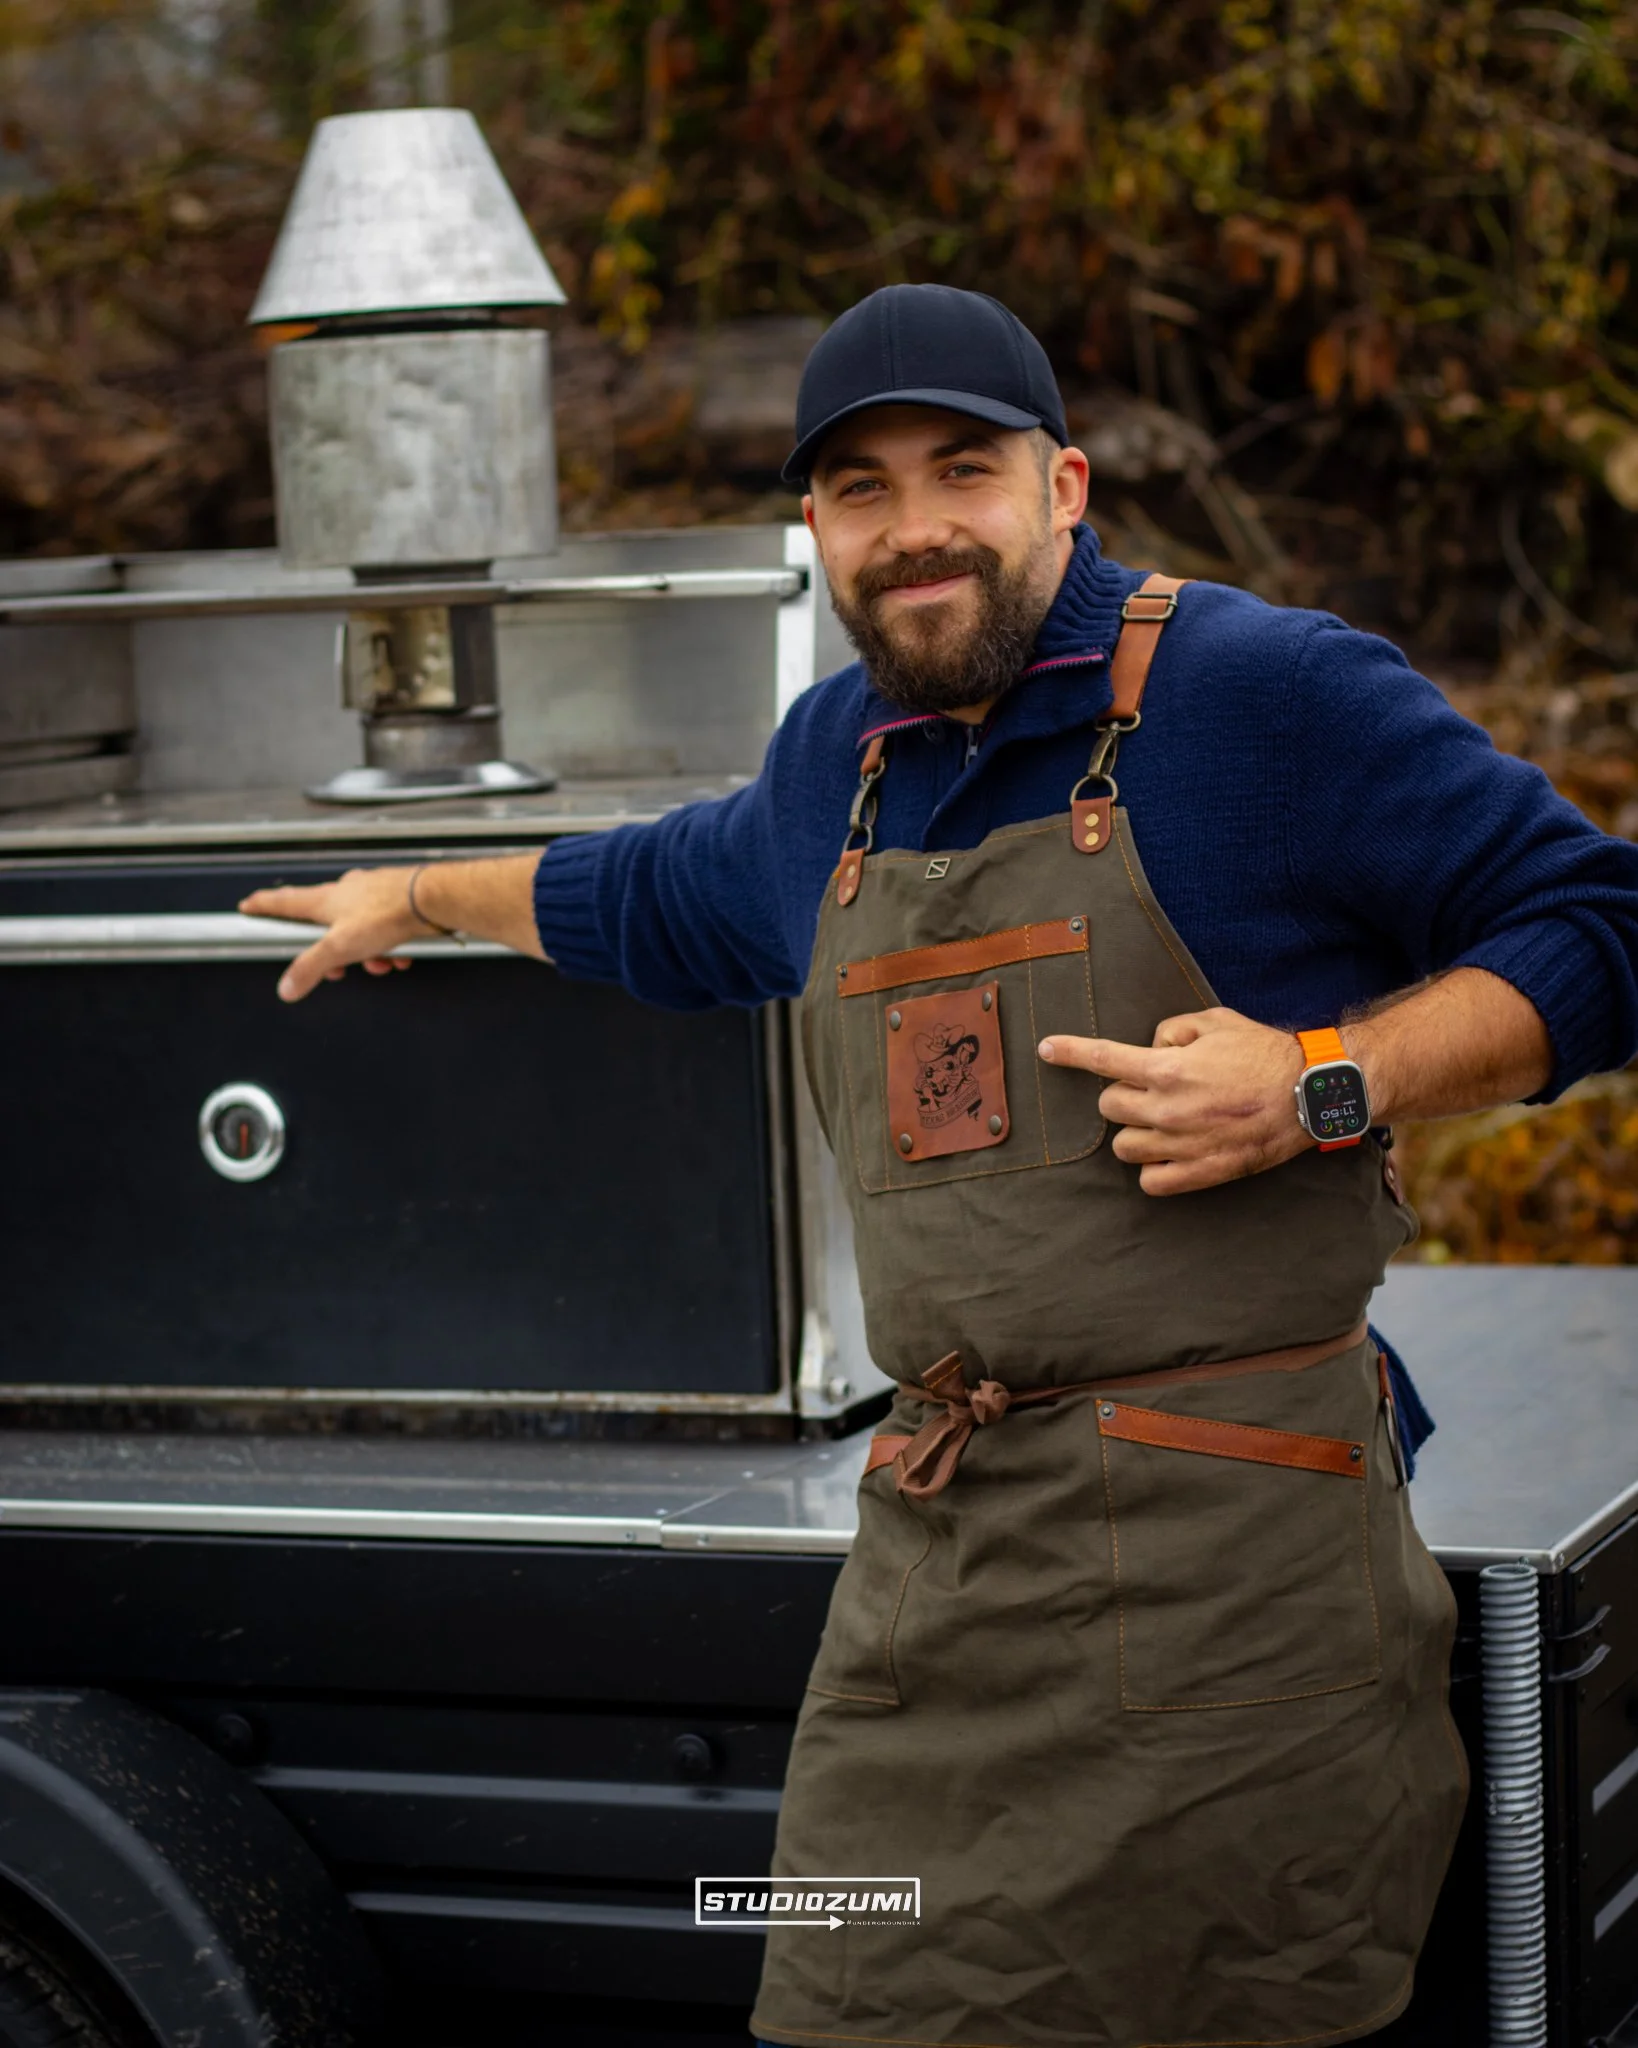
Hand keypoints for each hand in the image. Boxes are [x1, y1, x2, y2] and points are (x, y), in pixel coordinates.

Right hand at [238, 866, 430, 1002]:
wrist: (431, 899)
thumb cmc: (387, 913)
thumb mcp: (341, 947)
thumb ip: (312, 967)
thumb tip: (288, 986)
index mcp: (324, 899)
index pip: (284, 902)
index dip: (264, 906)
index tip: (249, 906)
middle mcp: (345, 892)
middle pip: (324, 925)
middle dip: (333, 952)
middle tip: (339, 968)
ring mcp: (370, 894)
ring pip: (357, 930)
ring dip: (366, 953)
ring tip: (381, 963)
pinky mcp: (394, 901)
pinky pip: (382, 929)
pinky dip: (388, 946)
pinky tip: (399, 955)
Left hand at [1037, 1006, 1310, 1195]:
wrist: (1309, 1095)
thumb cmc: (1264, 1054)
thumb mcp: (1215, 1022)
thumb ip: (1172, 1030)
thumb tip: (1152, 1046)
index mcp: (1167, 1069)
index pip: (1102, 1059)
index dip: (1069, 1052)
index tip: (1047, 1049)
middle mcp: (1167, 1109)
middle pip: (1109, 1107)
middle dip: (1122, 1095)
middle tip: (1150, 1089)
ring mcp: (1181, 1145)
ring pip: (1122, 1147)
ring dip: (1133, 1132)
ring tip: (1160, 1121)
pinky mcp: (1199, 1173)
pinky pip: (1149, 1181)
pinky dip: (1152, 1168)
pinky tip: (1168, 1152)